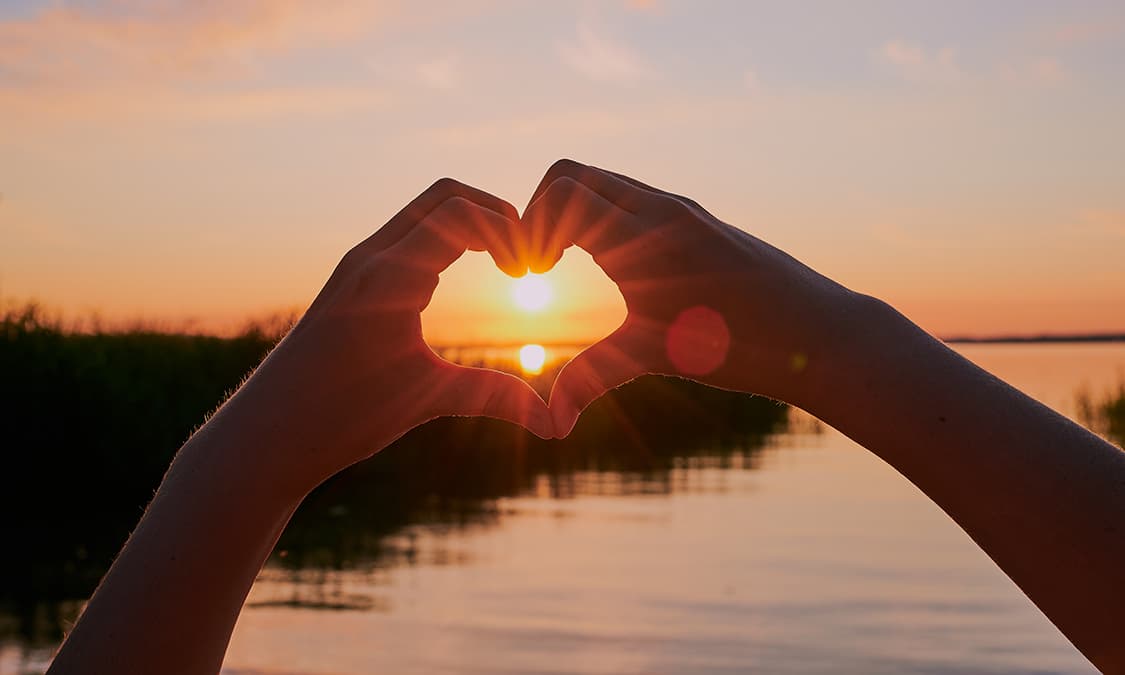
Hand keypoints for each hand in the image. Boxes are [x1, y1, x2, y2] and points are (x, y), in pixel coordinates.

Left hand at [232, 178, 551, 491]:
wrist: (266, 434)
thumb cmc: (339, 417)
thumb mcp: (426, 399)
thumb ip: (495, 398)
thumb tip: (557, 425)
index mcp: (388, 275)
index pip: (461, 213)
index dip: (510, 230)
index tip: (531, 272)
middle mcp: (371, 256)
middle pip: (446, 195)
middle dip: (497, 215)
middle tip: (526, 259)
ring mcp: (358, 265)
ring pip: (425, 213)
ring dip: (472, 225)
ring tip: (507, 266)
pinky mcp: (353, 281)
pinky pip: (409, 237)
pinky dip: (447, 241)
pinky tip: (466, 277)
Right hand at [522, 159, 861, 436]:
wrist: (820, 335)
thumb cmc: (740, 346)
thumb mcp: (654, 357)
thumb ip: (592, 378)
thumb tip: (549, 423)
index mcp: (645, 234)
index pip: (563, 190)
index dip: (529, 228)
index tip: (531, 278)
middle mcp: (662, 208)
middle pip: (573, 173)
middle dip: (540, 211)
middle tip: (537, 266)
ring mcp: (682, 211)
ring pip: (606, 184)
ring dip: (572, 216)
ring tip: (564, 268)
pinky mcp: (697, 223)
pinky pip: (635, 201)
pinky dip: (604, 221)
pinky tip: (613, 270)